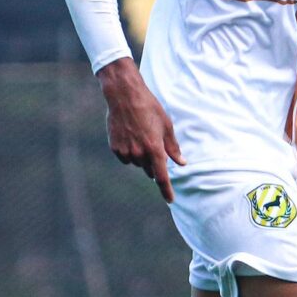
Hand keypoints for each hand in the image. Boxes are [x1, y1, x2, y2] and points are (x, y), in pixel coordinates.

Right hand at [97, 58, 182, 201]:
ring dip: (141, 157)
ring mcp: (126, 151)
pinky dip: (129, 152)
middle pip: (149, 170)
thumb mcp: (166, 126)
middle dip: (154, 163)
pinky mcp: (115, 148)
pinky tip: (129, 136)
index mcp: (155, 149)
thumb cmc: (149, 108)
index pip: (162, 177)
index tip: (170, 200)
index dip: (166, 190)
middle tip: (153, 143)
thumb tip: (181, 163)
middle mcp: (139, 153)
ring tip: (140, 134)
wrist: (124, 96)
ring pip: (137, 164)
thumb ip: (173, 147)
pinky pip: (125, 158)